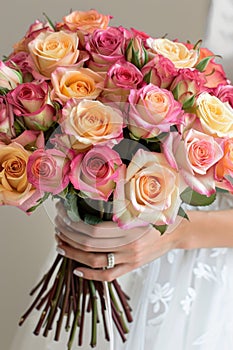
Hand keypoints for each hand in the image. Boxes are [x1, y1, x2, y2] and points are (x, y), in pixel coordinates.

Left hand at [55, 202, 181, 281]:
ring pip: (95, 262)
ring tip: (61, 246)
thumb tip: (88, 205)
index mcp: (129, 228)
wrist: (176, 232)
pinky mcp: (132, 268)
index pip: (92, 231)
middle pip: (89, 246)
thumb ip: (118, 208)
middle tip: (57, 230)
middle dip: (68, 238)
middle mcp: (128, 246)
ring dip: (74, 254)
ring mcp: (130, 260)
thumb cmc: (157, 214)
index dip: (73, 225)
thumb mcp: (139, 206)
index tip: (62, 217)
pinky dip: (90, 275)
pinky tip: (76, 269)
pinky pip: (108, 276)